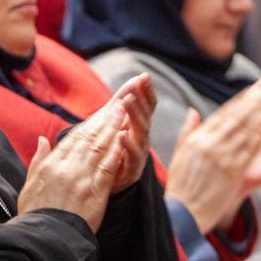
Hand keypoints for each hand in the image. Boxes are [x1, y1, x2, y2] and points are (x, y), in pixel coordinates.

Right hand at [17, 97, 128, 233]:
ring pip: (101, 147)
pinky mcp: (96, 193)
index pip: (74, 137)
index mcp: (52, 164)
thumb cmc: (36, 214)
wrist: (45, 239)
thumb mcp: (30, 184)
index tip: (102, 109)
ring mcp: (83, 179)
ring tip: (125, 110)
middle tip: (120, 99)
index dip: (90, 121)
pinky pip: (108, 167)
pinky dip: (117, 150)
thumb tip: (43, 140)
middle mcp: (68, 167)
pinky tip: (125, 138)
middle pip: (90, 136)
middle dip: (106, 116)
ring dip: (114, 127)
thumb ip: (38, 160)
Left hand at [109, 73, 154, 192]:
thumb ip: (129, 102)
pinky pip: (130, 156)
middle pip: (144, 117)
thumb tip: (140, 76)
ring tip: (126, 100)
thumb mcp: (123, 124)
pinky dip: (126, 145)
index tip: (145, 76)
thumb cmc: (120, 150)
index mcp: (140, 127)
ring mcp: (139, 154)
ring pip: (140, 134)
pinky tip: (121, 134)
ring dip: (134, 116)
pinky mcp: (131, 170)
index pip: (147, 106)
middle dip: (141, 100)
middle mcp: (143, 139)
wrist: (113, 184)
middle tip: (135, 85)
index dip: (147, 92)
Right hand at [164, 76, 260, 232]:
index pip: (222, 115)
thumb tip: (193, 111)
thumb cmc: (181, 187)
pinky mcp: (231, 173)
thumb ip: (188, 131)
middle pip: (236, 119)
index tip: (254, 90)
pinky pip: (248, 150)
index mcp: (197, 140)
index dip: (240, 101)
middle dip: (255, 102)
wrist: (182, 215)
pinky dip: (260, 135)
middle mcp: (209, 146)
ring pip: (245, 131)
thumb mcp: (180, 155)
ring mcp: (221, 159)